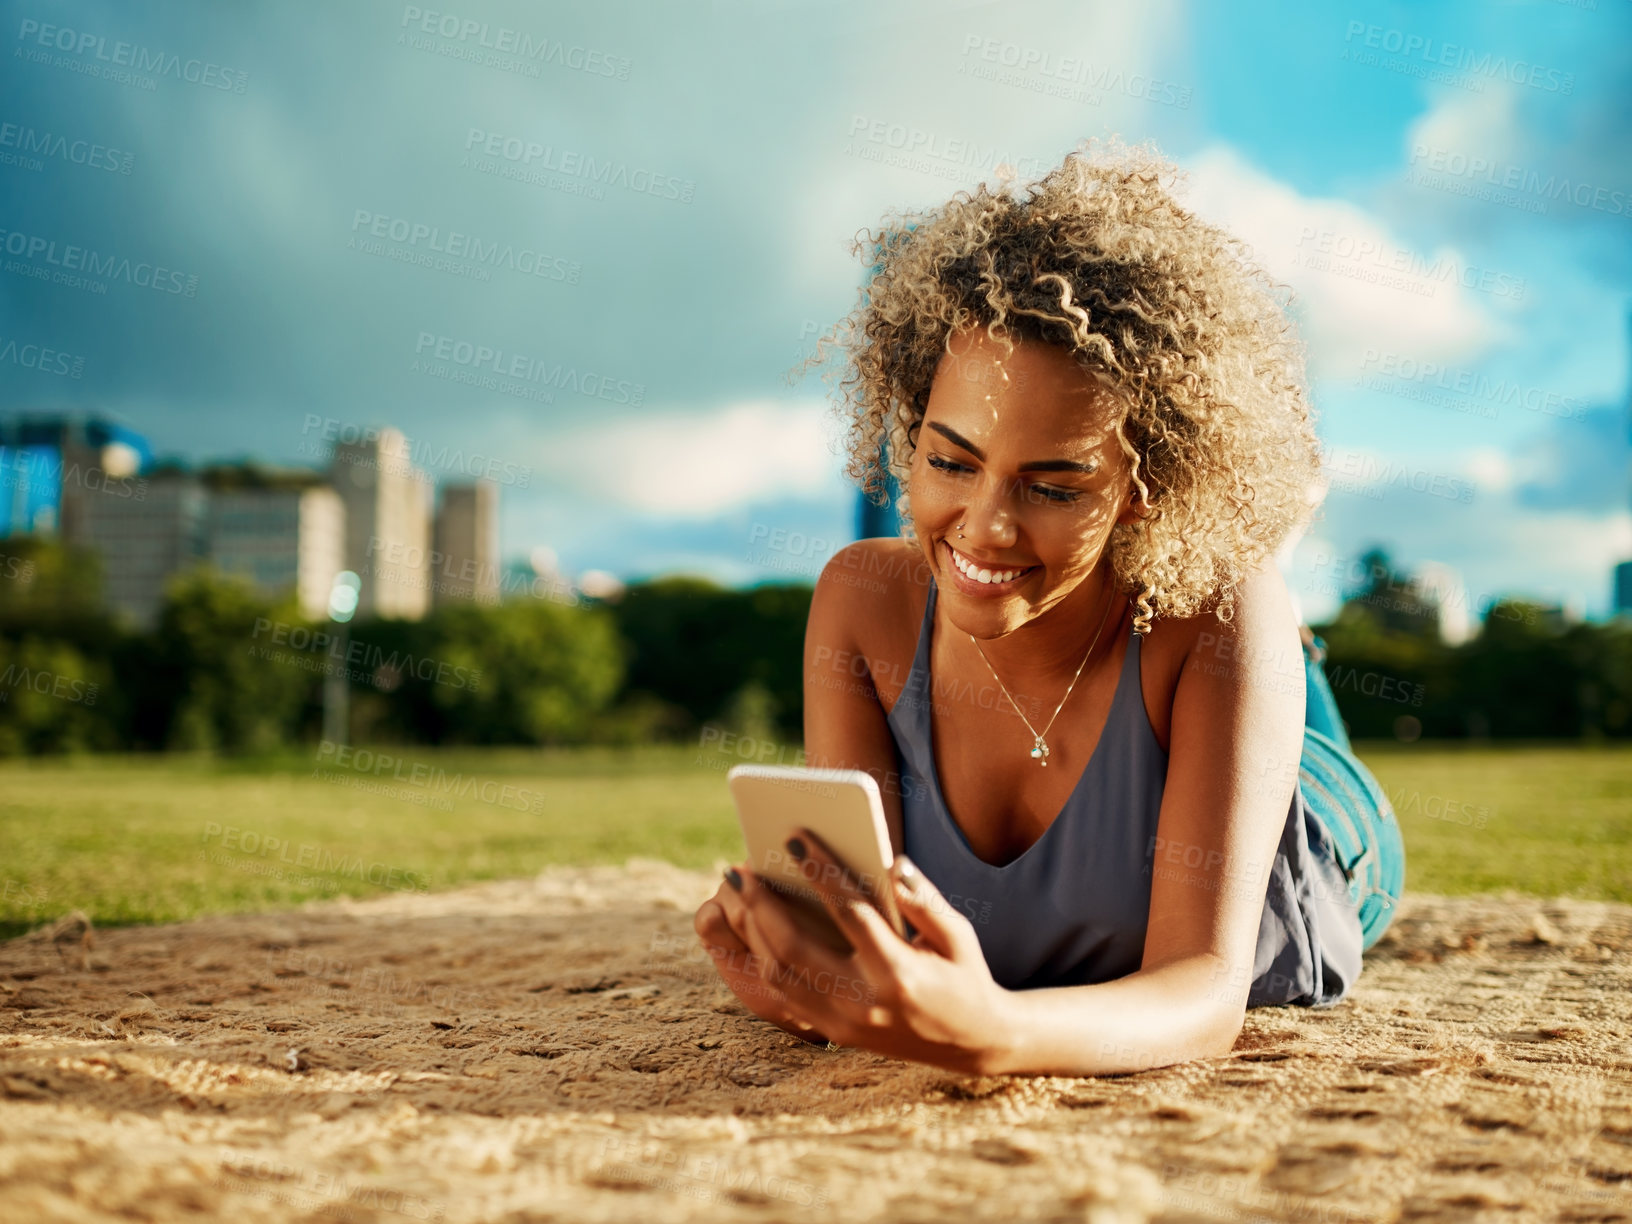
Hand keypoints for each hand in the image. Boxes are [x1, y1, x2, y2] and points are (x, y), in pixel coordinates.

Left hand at [702, 829, 1013, 1074]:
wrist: (974, 1043)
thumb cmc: (965, 975)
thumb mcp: (958, 935)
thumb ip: (924, 900)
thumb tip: (893, 863)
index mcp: (899, 973)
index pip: (849, 913)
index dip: (820, 871)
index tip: (794, 838)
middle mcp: (865, 1003)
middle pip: (795, 948)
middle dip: (762, 904)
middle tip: (740, 869)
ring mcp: (844, 1024)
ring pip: (779, 975)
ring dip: (752, 931)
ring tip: (741, 892)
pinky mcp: (834, 1034)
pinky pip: (784, 995)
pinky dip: (763, 958)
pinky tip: (754, 927)